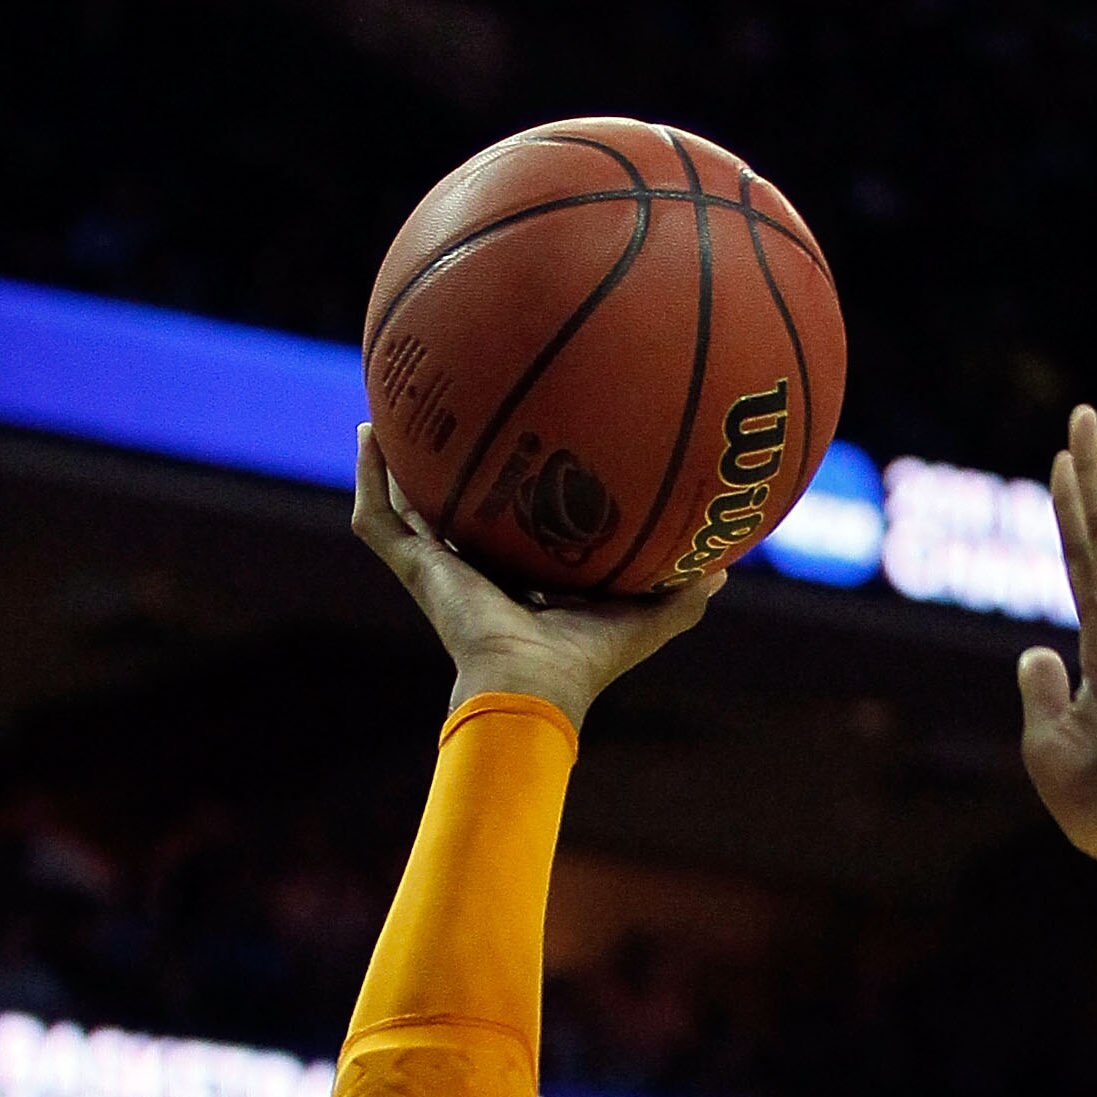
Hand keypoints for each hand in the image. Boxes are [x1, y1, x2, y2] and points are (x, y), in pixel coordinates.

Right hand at [350, 430, 719, 727]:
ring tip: (390, 406)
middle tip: (452, 410)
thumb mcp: (644, 618)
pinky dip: (370, 478)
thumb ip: (682, 593)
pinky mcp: (416, 573)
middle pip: (454, 511)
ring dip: (394, 463)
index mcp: (520, 582)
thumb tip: (727, 568)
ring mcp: (438, 572)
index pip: (512, 531)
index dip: (513, 494)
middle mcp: (475, 572)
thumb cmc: (585, 665)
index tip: (521, 448)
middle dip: (449, 467)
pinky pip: (379, 521)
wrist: (532, 691)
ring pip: (406, 509)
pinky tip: (368, 431)